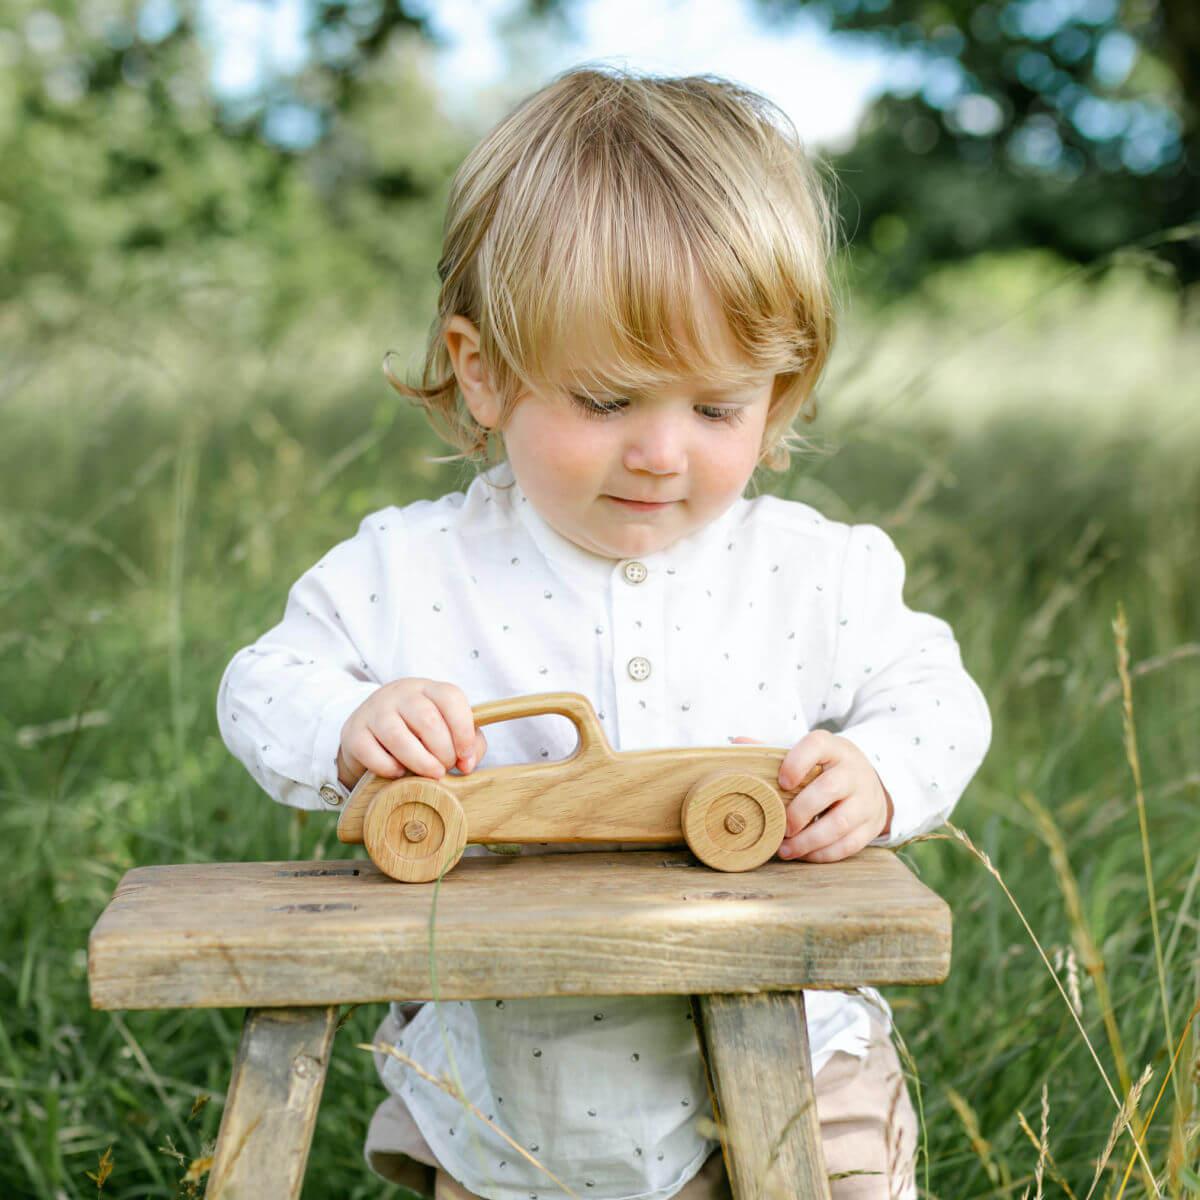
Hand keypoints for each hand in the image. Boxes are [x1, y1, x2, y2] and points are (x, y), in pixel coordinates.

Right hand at [337, 678, 487, 789]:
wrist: (369, 732)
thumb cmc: (417, 733)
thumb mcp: (447, 730)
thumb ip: (469, 743)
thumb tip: (468, 764)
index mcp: (428, 689)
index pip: (451, 698)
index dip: (464, 730)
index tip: (465, 757)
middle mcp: (400, 694)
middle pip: (428, 720)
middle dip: (443, 751)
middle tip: (445, 768)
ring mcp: (374, 711)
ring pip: (399, 737)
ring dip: (421, 762)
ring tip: (431, 775)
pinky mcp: (354, 733)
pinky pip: (372, 753)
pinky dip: (389, 768)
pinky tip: (399, 773)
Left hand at [731, 730, 892, 862]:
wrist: (869, 781)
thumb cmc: (826, 768)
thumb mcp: (807, 754)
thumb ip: (774, 751)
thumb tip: (737, 743)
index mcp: (833, 748)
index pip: (817, 745)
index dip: (797, 763)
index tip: (782, 783)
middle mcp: (853, 771)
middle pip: (830, 788)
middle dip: (800, 811)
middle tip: (781, 827)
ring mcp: (867, 798)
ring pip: (841, 822)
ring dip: (809, 840)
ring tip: (786, 850)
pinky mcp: (872, 824)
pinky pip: (850, 844)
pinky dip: (824, 854)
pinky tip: (805, 855)